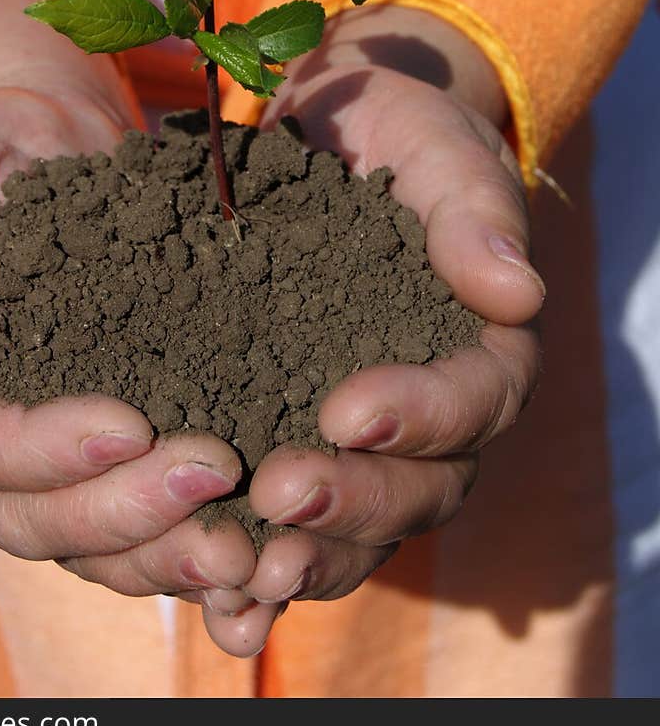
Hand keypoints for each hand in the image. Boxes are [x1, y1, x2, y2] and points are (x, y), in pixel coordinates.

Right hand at [0, 0, 255, 602]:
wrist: (41, 144)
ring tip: (244, 542)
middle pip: (24, 516)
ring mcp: (29, 456)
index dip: (40, 449)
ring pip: (82, 541)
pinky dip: (185, 540)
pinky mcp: (95, 453)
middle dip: (119, 507)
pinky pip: (131, 524)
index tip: (130, 423)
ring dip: (161, 547)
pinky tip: (252, 540)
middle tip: (215, 471)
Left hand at [196, 4, 543, 655]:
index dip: (421, 416)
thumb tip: (517, 294)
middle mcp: (433, 415)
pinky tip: (208, 592)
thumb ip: (475, 215)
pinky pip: (291, 523)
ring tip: (239, 572)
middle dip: (351, 500)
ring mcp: (365, 442)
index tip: (348, 409)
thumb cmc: (400, 133)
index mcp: (483, 348)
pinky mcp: (293, 440)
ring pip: (356, 529)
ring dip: (301, 556)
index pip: (474, 402)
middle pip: (417, 490)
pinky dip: (255, 563)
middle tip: (278, 494)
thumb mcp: (439, 150)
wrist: (334, 134)